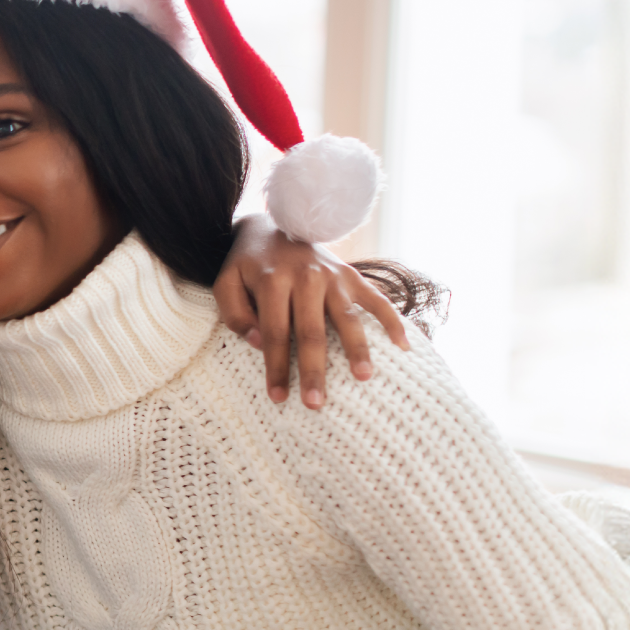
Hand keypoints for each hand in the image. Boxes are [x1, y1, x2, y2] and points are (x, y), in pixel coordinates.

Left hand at [212, 213, 410, 409]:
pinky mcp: (351, 275)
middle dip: (314, 370)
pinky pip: (376, 299)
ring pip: (347, 318)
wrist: (272, 226)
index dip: (276, 367)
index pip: (275, 333)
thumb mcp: (226, 283)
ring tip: (363, 377)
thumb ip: (235, 314)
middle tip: (316, 403)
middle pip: (312, 332)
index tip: (278, 397)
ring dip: (356, 349)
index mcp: (272, 280)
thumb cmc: (248, 266)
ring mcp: (333, 276)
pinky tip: (403, 345)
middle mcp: (306, 277)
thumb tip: (259, 343)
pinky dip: (392, 320)